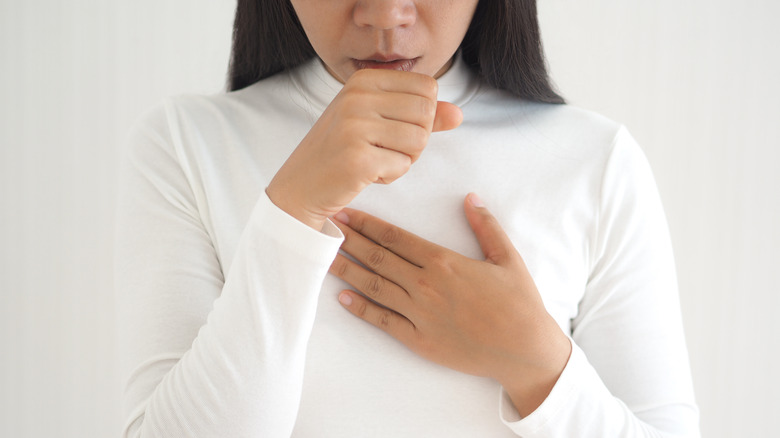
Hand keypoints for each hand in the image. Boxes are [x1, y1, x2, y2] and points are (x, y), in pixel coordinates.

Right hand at [266, 68, 462, 229]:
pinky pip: (403, 165)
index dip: (422, 115)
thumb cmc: (341, 152)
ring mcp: (355, 126)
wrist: (300, 187)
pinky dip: (391, 175)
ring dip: (405, 159)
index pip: (427, 87)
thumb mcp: (377, 122)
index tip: (393, 128)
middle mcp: (357, 97)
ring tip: (376, 160)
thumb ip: (419, 116)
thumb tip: (459, 114)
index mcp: (363, 80)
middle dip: (417, 139)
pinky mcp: (357, 158)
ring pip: (420, 141)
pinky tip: (367, 174)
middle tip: (387, 149)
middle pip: (427, 114)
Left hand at [329, 193, 571, 415]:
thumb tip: (470, 197)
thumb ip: (486, 226)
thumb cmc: (519, 303)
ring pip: (374, 287)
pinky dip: (360, 309)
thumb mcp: (508, 258)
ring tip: (324, 256)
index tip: (347, 213)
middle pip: (378, 258)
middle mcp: (426, 285)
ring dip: (347, 270)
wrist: (524, 350)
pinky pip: (383, 321)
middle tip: (325, 226)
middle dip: (349, 240)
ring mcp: (420, 314)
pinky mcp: (419, 339)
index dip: (368, 224)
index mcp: (444, 262)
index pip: (395, 237)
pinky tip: (342, 298)